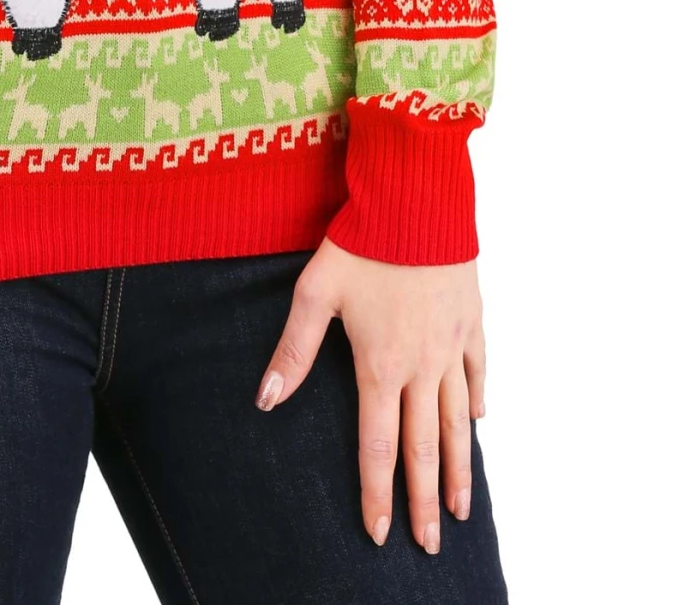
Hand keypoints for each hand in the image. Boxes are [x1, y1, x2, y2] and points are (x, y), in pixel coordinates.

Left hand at [255, 237, 485, 554]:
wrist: (416, 198)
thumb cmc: (361, 241)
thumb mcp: (315, 292)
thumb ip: (293, 350)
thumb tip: (265, 399)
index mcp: (380, 366)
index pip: (378, 446)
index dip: (377, 493)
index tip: (381, 534)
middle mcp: (422, 366)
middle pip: (424, 448)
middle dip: (424, 501)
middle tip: (429, 543)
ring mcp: (452, 344)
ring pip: (456, 421)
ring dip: (458, 468)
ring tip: (460, 509)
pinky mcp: (471, 319)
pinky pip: (478, 372)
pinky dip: (476, 402)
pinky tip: (476, 423)